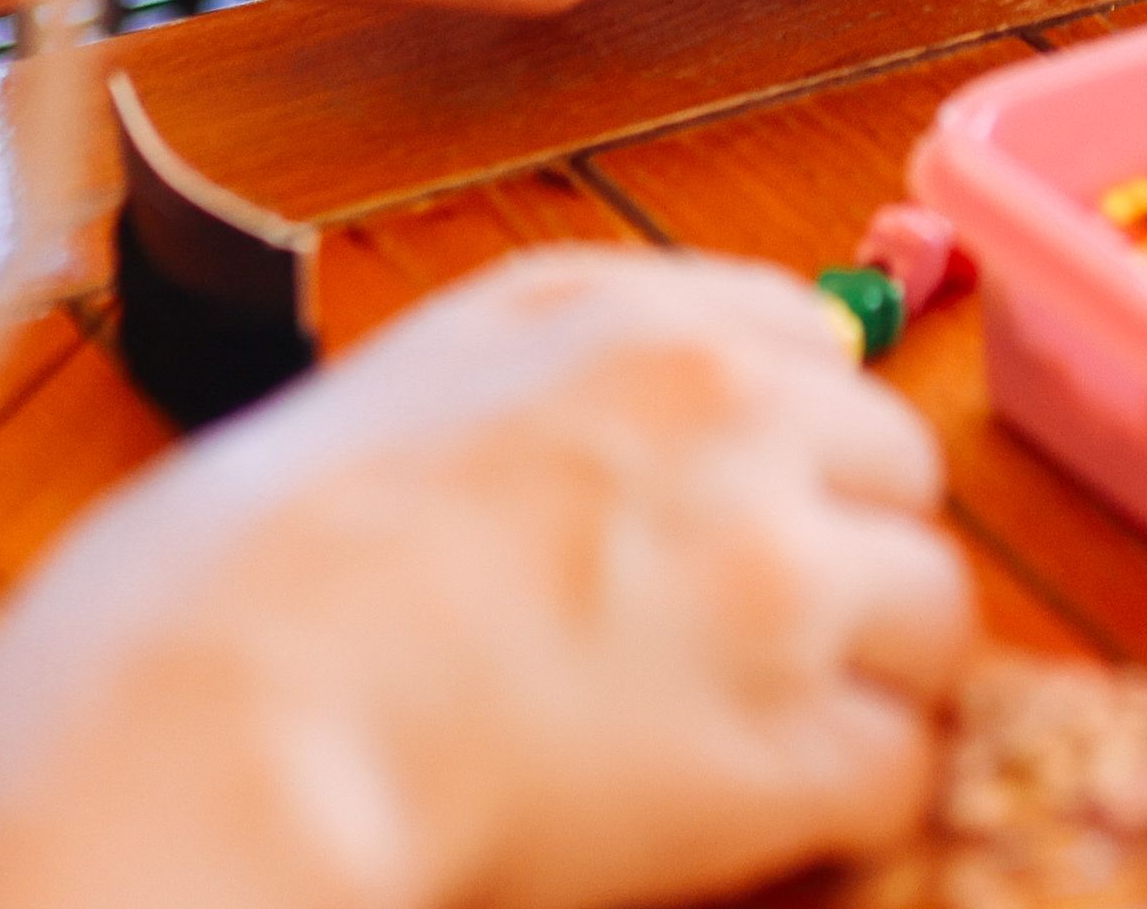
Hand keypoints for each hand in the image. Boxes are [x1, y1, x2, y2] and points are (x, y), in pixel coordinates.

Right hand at [0, 249, 964, 908]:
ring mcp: (774, 571)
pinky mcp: (787, 737)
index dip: (781, 443)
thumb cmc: (220, 585)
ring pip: (935, 613)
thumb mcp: (391, 392)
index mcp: (611, 314)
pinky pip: (898, 767)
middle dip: (842, 556)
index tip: (740, 512)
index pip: (806, 338)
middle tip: (746, 652)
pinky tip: (748, 832)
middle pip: (896, 468)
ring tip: (757, 749)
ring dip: (867, 684)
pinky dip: (842, 809)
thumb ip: (541, 378)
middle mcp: (723, 409)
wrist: (211, 727)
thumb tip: (642, 429)